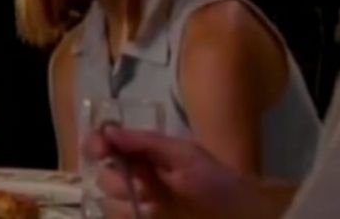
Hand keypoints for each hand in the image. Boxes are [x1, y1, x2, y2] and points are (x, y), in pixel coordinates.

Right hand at [83, 126, 274, 218]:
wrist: (241, 217)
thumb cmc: (216, 182)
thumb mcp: (183, 155)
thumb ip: (145, 142)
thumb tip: (108, 129)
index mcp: (147, 155)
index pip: (109, 145)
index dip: (98, 144)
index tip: (98, 148)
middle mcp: (139, 179)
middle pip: (105, 177)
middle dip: (119, 180)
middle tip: (144, 185)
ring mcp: (142, 206)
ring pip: (111, 204)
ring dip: (128, 202)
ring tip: (156, 205)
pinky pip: (124, 217)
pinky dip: (130, 214)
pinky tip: (150, 213)